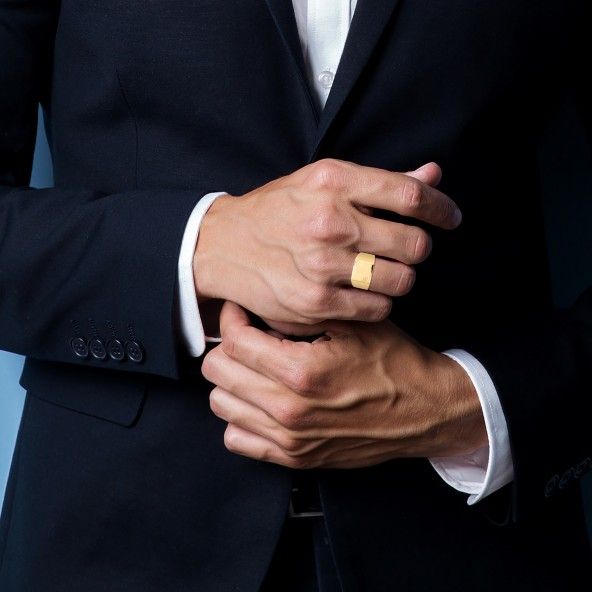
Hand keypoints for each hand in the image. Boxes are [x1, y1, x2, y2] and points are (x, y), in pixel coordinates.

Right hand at [194, 159, 460, 331]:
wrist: (223, 246)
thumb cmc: (277, 211)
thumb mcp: (322, 182)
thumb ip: (381, 182)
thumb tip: (433, 173)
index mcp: (334, 182)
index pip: (411, 195)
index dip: (441, 208)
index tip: (449, 218)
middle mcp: (330, 222)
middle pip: (414, 244)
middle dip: (417, 248)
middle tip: (402, 248)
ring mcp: (323, 265)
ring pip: (401, 280)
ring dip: (398, 277)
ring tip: (378, 270)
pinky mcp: (316, 302)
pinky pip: (377, 308)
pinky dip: (378, 302)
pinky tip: (360, 291)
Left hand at [202, 302, 486, 469]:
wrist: (424, 410)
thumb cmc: (392, 363)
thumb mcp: (353, 324)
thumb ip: (302, 314)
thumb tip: (261, 305)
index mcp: (302, 370)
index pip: (234, 340)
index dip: (232, 318)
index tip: (241, 312)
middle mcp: (288, 409)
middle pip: (218, 371)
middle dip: (227, 346)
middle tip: (246, 336)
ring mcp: (289, 438)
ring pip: (221, 404)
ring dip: (231, 380)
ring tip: (254, 367)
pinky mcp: (295, 457)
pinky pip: (236, 439)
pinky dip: (239, 417)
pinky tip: (260, 400)